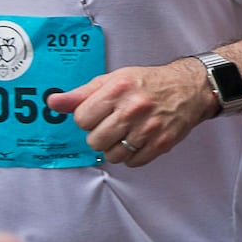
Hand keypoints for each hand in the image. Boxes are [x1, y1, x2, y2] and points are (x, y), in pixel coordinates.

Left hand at [48, 59, 214, 167]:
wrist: (189, 88)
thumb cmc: (148, 83)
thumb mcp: (113, 79)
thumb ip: (81, 94)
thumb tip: (52, 102)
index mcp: (117, 89)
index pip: (81, 119)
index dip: (88, 118)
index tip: (99, 113)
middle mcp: (133, 108)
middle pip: (94, 141)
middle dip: (100, 135)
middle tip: (114, 124)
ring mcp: (148, 128)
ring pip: (112, 155)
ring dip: (116, 147)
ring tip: (126, 133)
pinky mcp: (161, 143)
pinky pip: (132, 162)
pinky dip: (132, 156)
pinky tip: (139, 141)